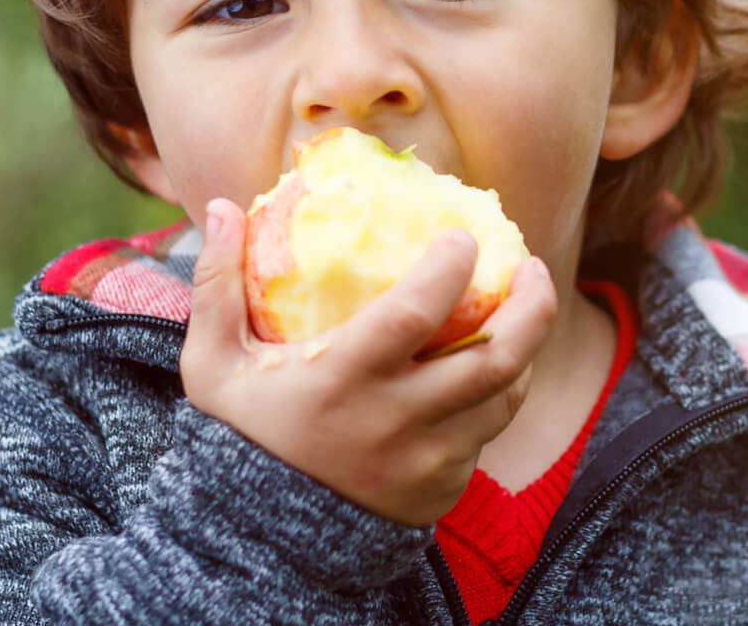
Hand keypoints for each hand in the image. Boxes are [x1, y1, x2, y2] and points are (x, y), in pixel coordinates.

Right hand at [178, 198, 557, 526]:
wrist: (257, 541)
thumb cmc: (241, 435)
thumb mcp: (214, 364)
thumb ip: (216, 286)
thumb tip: (218, 206)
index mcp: (342, 381)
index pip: (415, 313)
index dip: (451, 268)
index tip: (464, 236)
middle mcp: (395, 421)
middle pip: (494, 359)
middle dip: (531, 306)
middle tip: (533, 266)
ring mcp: (426, 461)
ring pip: (503, 397)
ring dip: (525, 348)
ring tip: (526, 307)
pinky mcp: (442, 488)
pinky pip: (484, 435)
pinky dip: (495, 395)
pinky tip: (494, 364)